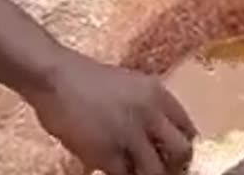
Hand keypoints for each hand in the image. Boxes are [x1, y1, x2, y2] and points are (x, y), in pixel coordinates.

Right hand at [27, 49, 195, 174]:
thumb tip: (158, 133)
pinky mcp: (107, 153)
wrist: (55, 78)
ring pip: (155, 171)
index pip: (188, 128)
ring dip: (148, 174)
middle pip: (181, 151)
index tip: (174, 154)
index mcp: (158, 93)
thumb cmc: (87, 79)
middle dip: (174, 165)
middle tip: (160, 168)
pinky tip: (113, 169)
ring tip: (135, 171)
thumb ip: (148, 106)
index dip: (183, 144)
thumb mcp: (130, 84)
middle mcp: (150, 114)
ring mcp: (130, 135)